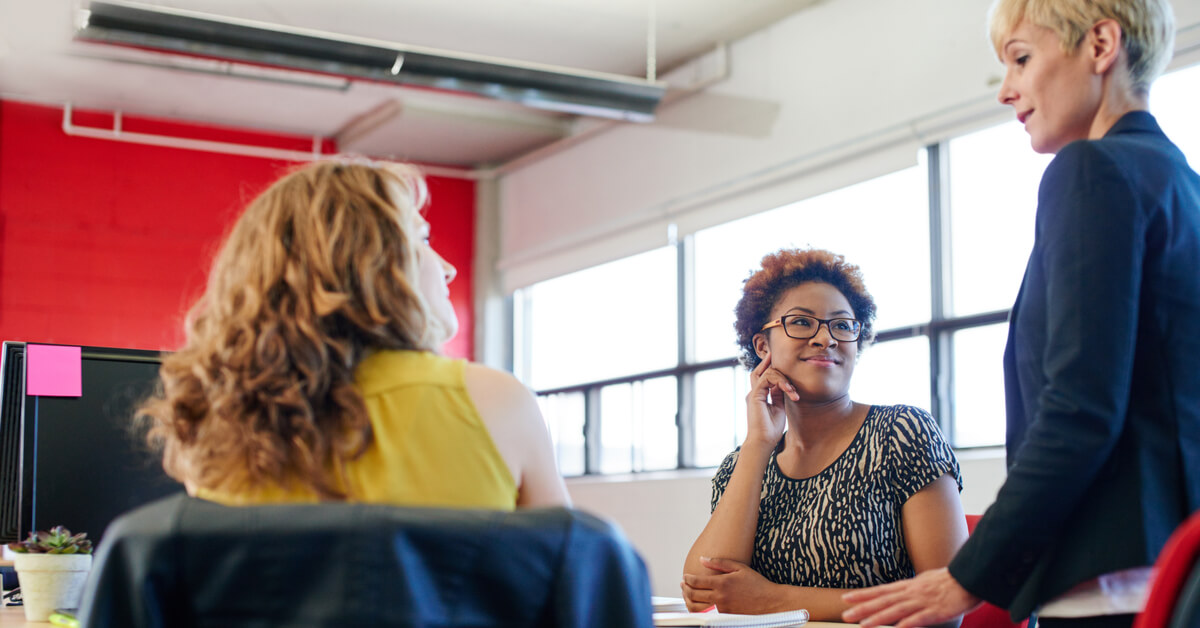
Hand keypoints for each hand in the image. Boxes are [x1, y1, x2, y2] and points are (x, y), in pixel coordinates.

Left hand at [680, 556, 782, 613]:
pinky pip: (705, 614)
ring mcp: (721, 609)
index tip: (685, 577)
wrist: (770, 602)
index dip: (687, 579)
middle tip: (684, 584)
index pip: (696, 582)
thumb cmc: (757, 584)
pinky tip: (697, 605)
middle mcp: (720, 597)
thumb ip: (719, 562)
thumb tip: (702, 559)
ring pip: (696, 607)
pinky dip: (697, 610)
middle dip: (685, 588)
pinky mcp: (724, 617)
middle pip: (693, 594)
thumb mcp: (739, 567)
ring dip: (688, 600)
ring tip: (687, 595)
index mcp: (722, 583)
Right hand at [745, 353, 793, 447]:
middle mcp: (755, 393)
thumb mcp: (779, 408)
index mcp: (760, 396)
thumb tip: (785, 385)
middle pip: (760, 371)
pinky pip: (766, 379)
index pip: (765, 377)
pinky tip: (789, 389)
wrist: (763, 441)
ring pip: (765, 373)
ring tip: (792, 389)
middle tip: (781, 357)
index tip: (786, 364)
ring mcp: (753, 393)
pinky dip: (779, 381)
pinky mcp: (754, 395)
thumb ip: (780, 395)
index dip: (774, 369)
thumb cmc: (771, 429)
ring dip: (782, 376)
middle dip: (770, 362)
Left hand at [841, 568, 980, 627]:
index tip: (846, 599)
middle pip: (884, 601)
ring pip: (896, 610)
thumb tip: (898, 595)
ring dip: (878, 618)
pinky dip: (907, 624)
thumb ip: (911, 590)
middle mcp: (912, 592)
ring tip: (863, 625)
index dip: (863, 595)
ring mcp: (923, 601)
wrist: (971, 577)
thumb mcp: (925, 582)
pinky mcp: (937, 611)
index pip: (881, 590)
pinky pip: (919, 619)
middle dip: (863, 608)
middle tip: (845, 615)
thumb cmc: (950, 582)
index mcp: (909, 585)